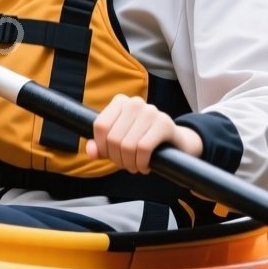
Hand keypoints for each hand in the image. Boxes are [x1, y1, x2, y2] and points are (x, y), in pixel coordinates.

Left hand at [88, 94, 202, 173]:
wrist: (175, 143)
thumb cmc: (142, 141)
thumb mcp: (119, 142)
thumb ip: (101, 146)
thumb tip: (91, 151)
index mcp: (120, 102)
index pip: (100, 126)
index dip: (102, 147)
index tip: (111, 156)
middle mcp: (135, 102)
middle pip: (113, 138)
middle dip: (118, 159)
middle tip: (127, 165)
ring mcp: (151, 111)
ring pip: (128, 145)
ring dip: (130, 164)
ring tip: (136, 166)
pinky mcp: (164, 123)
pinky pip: (144, 148)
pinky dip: (142, 163)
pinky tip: (145, 166)